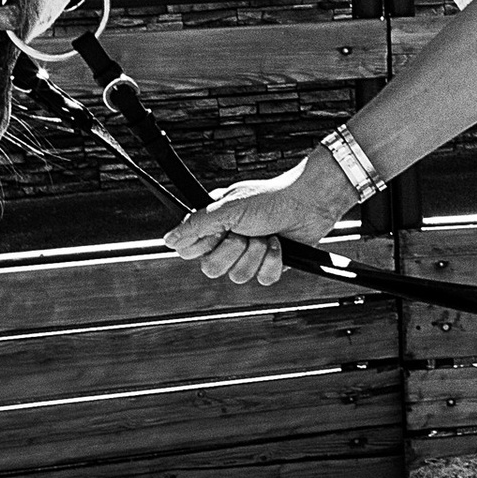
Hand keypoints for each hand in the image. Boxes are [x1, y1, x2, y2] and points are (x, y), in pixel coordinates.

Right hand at [164, 152, 347, 290]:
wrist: (307, 202)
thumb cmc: (269, 197)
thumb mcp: (228, 208)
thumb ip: (196, 225)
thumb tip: (168, 240)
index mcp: (214, 227)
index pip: (189, 251)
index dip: (203, 246)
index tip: (218, 232)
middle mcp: (228, 242)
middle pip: (211, 269)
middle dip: (231, 251)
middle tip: (244, 233)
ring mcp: (249, 255)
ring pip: (237, 277)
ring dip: (254, 254)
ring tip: (265, 235)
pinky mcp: (270, 265)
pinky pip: (262, 279)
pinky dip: (272, 261)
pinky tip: (278, 245)